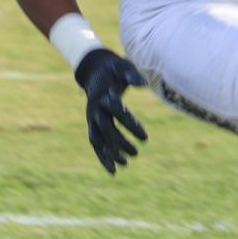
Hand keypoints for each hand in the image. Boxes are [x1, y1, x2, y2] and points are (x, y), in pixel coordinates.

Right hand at [73, 49, 147, 173]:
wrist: (96, 71)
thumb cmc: (114, 69)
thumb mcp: (124, 67)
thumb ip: (133, 75)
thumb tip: (144, 84)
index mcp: (103, 94)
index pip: (116, 111)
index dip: (130, 124)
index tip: (145, 137)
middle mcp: (95, 108)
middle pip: (106, 128)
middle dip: (120, 142)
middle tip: (136, 152)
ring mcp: (92, 118)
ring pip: (98, 139)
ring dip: (109, 153)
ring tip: (125, 164)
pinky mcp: (92, 125)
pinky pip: (96, 144)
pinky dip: (103, 158)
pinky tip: (113, 171)